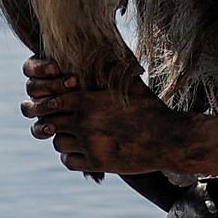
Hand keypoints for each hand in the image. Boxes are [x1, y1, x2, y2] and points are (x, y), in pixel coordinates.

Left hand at [21, 56, 186, 176]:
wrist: (169, 138)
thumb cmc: (151, 109)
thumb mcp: (130, 85)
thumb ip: (110, 71)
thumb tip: (100, 53)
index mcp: (88, 100)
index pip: (50, 101)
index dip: (49, 103)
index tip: (56, 105)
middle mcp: (85, 122)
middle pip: (48, 122)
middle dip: (53, 122)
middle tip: (62, 122)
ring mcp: (90, 144)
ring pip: (58, 143)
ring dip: (64, 140)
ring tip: (76, 137)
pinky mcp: (97, 163)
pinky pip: (69, 161)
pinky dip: (72, 157)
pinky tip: (84, 152)